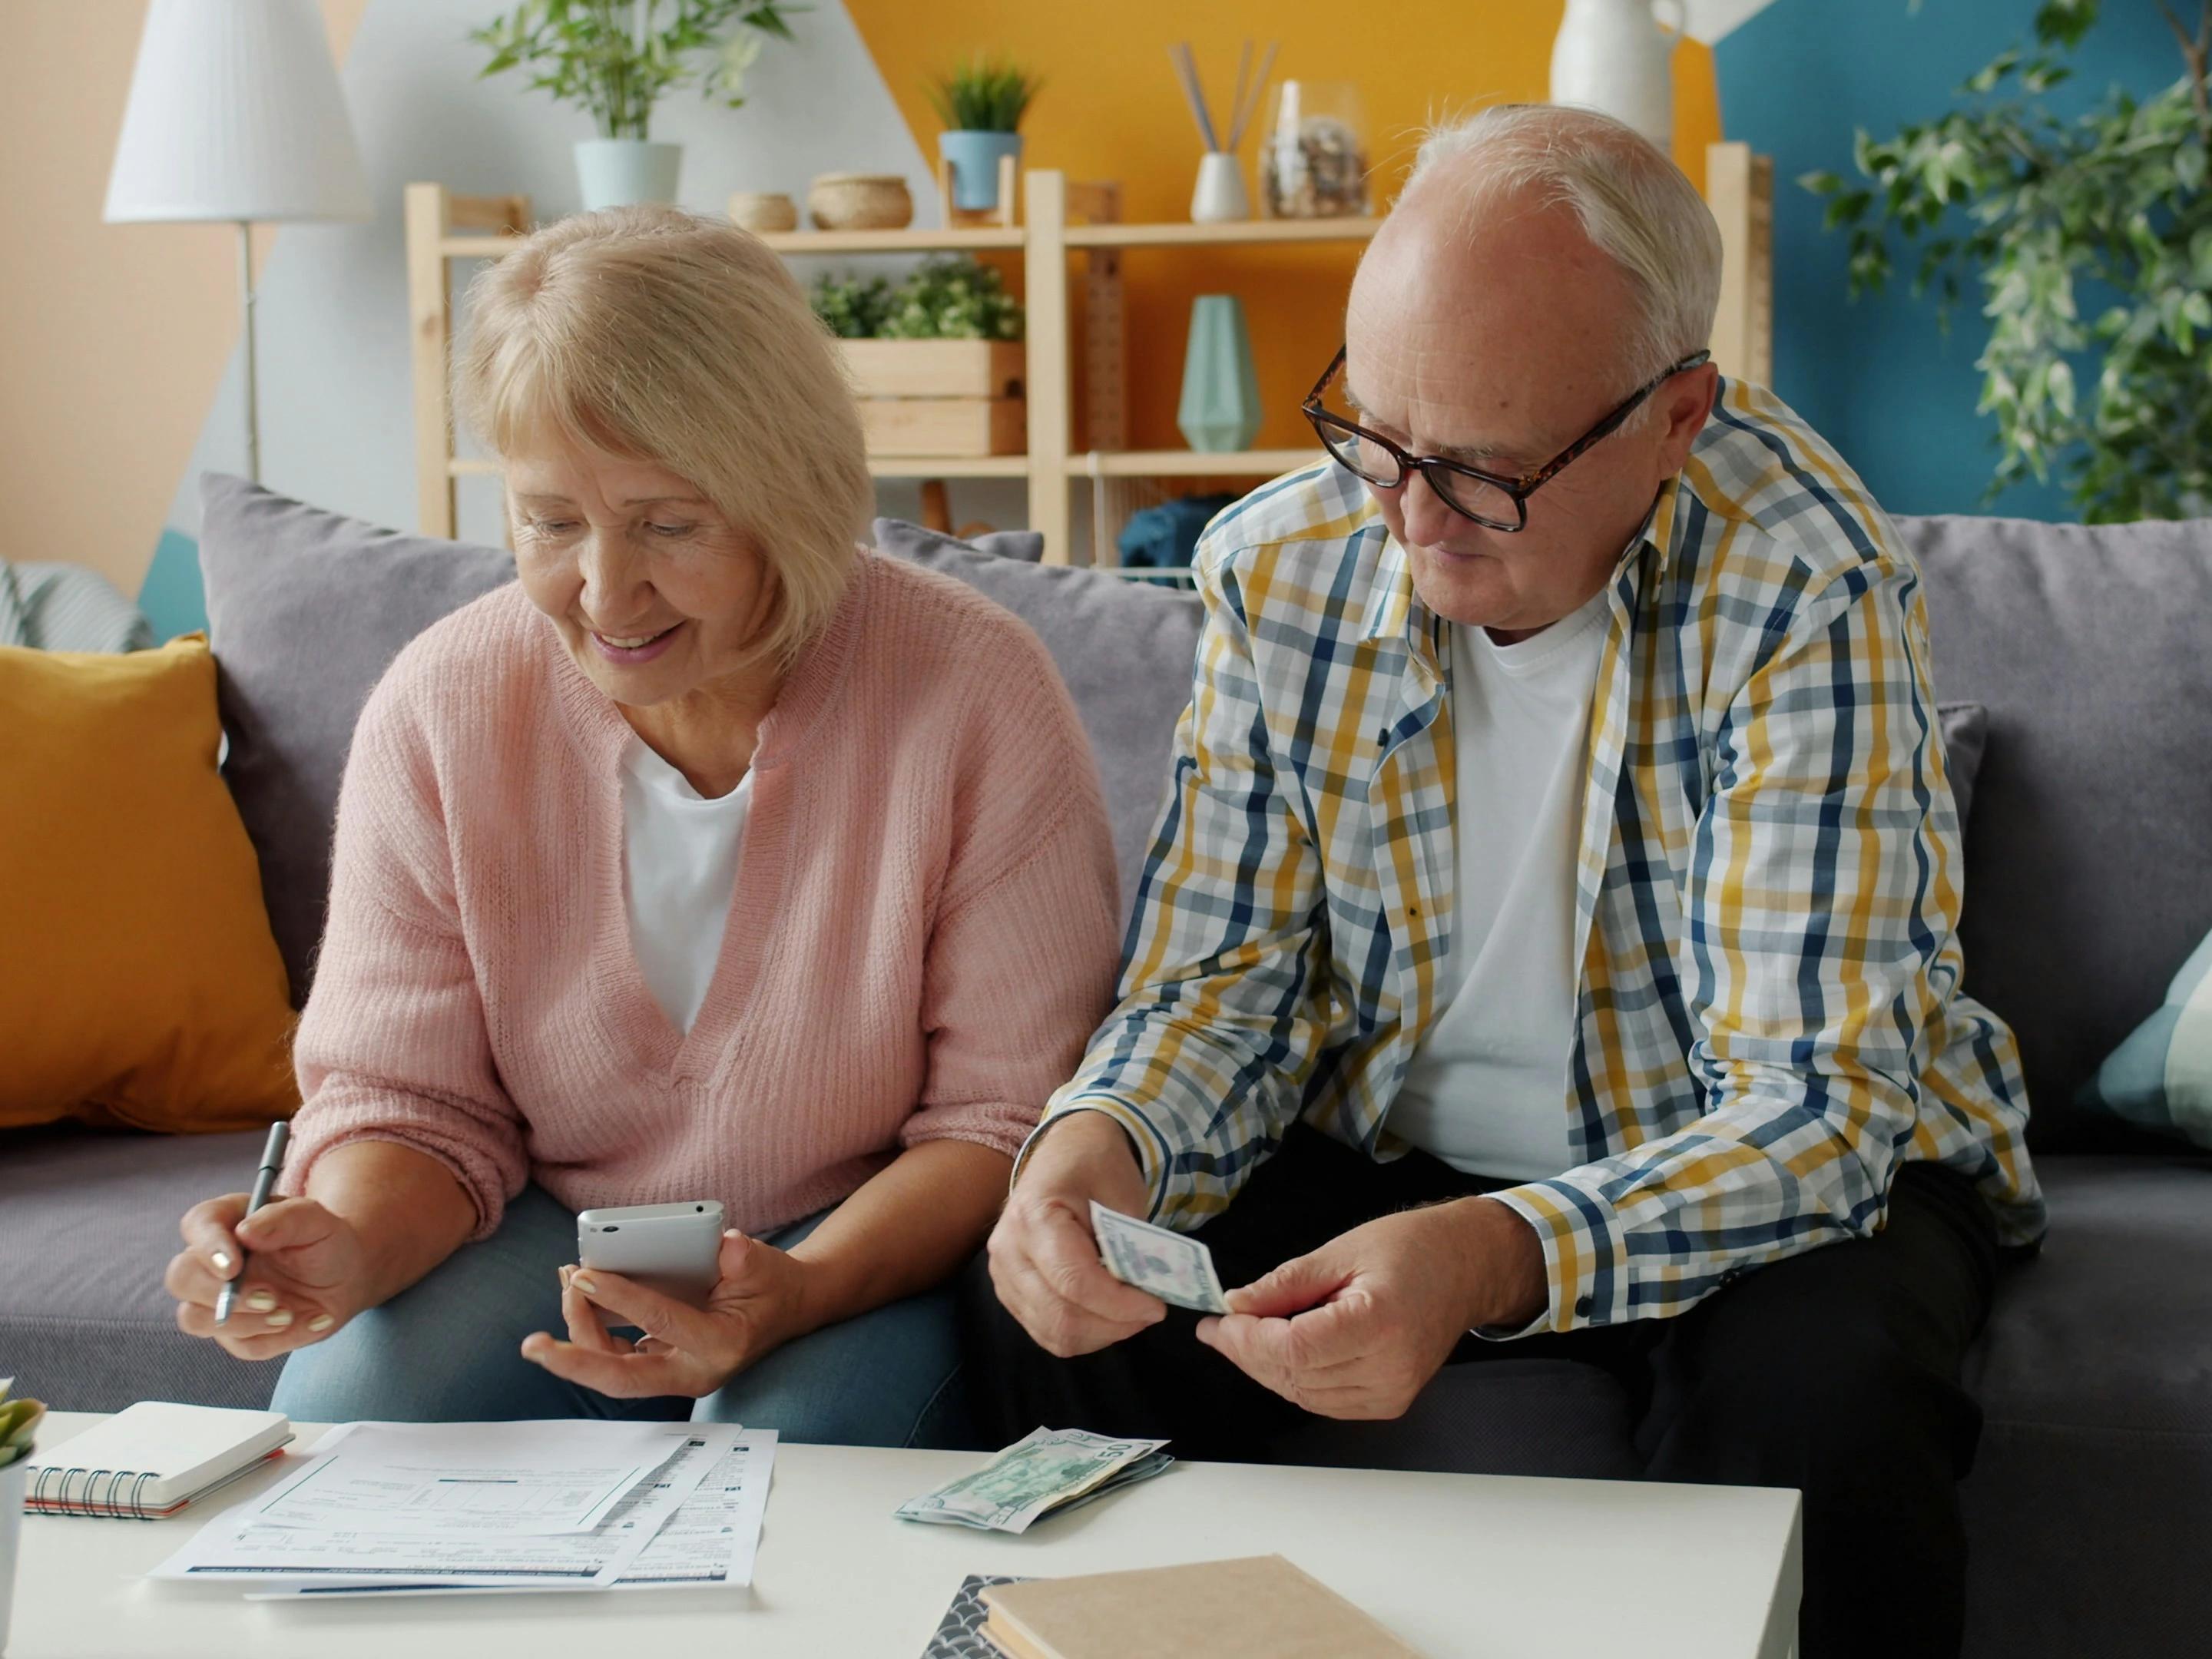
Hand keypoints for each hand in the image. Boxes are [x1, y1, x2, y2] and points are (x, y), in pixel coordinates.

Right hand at [166, 1193, 370, 1360]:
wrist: (346, 1276)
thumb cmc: (324, 1240)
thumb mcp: (317, 1220)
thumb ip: (284, 1218)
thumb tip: (245, 1231)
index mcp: (226, 1222)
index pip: (197, 1225)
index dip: (208, 1247)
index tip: (234, 1267)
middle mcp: (211, 1262)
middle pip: (180, 1278)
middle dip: (220, 1293)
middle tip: (269, 1297)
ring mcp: (217, 1301)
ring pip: (196, 1319)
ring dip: (244, 1322)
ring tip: (290, 1313)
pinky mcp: (236, 1333)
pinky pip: (243, 1346)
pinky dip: (282, 1338)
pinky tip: (313, 1320)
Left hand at [520, 1230, 810, 1398]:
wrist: (787, 1310)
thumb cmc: (772, 1286)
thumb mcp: (766, 1265)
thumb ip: (746, 1258)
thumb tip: (726, 1245)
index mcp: (720, 1346)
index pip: (661, 1323)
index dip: (620, 1298)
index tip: (585, 1274)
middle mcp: (693, 1371)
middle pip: (621, 1379)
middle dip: (573, 1362)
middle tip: (533, 1345)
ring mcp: (675, 1374)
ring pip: (612, 1370)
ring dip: (577, 1336)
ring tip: (565, 1285)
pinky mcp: (661, 1366)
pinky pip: (616, 1359)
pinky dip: (591, 1333)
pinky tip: (579, 1297)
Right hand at [987, 1111, 1169, 1356]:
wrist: (1065, 1152)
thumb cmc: (1097, 1166)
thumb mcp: (1123, 1194)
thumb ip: (1133, 1246)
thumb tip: (1148, 1294)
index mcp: (1034, 1216)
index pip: (1075, 1282)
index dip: (1120, 1305)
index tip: (1157, 1306)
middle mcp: (1009, 1250)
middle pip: (1061, 1316)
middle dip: (1114, 1324)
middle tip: (1149, 1312)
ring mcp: (1002, 1274)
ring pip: (1053, 1332)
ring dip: (1101, 1333)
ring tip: (1131, 1314)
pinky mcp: (1008, 1291)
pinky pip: (1045, 1331)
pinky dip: (1082, 1333)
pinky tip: (1106, 1315)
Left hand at [1195, 1197, 1546, 1419]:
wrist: (1467, 1267)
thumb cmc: (1413, 1249)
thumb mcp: (1342, 1251)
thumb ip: (1286, 1283)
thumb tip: (1236, 1305)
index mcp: (1378, 1324)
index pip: (1293, 1349)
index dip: (1247, 1340)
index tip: (1217, 1321)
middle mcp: (1389, 1368)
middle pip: (1294, 1376)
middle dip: (1247, 1353)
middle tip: (1219, 1327)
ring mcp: (1392, 1392)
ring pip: (1304, 1395)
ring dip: (1266, 1368)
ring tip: (1242, 1336)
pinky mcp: (1390, 1402)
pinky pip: (1326, 1401)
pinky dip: (1295, 1379)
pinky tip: (1278, 1352)